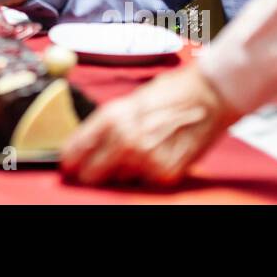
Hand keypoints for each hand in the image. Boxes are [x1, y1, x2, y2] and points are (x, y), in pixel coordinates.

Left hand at [59, 64, 240, 185]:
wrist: (209, 95)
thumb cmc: (170, 93)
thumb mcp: (129, 102)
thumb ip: (107, 125)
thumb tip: (87, 144)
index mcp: (111, 117)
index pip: (75, 150)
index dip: (68, 161)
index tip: (67, 165)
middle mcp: (125, 141)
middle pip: (91, 174)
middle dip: (89, 173)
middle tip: (91, 170)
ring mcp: (145, 160)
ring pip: (117, 180)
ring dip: (119, 173)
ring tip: (135, 154)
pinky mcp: (164, 174)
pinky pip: (142, 183)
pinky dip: (144, 175)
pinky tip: (153, 157)